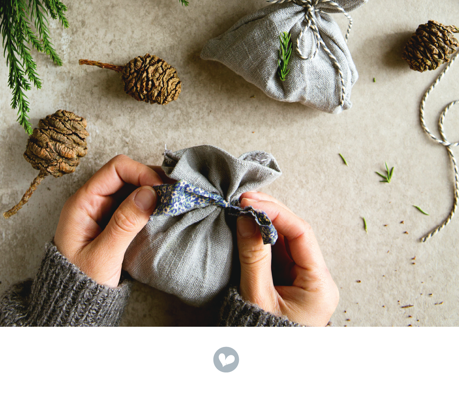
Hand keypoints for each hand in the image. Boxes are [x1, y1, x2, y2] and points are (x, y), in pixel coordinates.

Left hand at [54, 155, 162, 287]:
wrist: (72, 306)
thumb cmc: (82, 283)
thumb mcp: (103, 256)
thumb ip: (124, 224)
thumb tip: (150, 193)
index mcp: (82, 202)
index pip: (115, 170)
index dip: (141, 173)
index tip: (161, 189)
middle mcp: (92, 200)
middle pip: (126, 174)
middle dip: (150, 180)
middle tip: (173, 193)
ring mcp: (102, 210)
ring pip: (132, 187)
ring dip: (152, 191)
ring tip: (171, 201)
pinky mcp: (112, 220)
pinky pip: (133, 202)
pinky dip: (149, 203)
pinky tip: (162, 210)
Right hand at [236, 192, 338, 325]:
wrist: (263, 365)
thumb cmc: (263, 336)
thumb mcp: (257, 296)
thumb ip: (253, 255)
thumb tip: (246, 217)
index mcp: (319, 284)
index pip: (302, 234)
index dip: (277, 213)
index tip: (252, 202)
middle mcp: (316, 279)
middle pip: (295, 233)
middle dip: (270, 212)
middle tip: (245, 199)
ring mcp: (303, 279)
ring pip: (285, 239)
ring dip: (264, 221)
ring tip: (243, 207)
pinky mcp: (288, 281)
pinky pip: (277, 251)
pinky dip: (262, 235)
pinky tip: (248, 223)